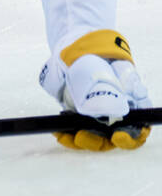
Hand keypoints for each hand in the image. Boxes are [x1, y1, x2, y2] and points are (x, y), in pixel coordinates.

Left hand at [39, 30, 150, 150]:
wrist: (85, 54)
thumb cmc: (108, 63)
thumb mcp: (120, 70)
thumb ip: (126, 83)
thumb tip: (127, 97)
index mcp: (131, 110)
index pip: (136, 133)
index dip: (130, 139)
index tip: (118, 136)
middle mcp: (115, 119)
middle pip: (110, 140)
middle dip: (97, 141)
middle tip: (83, 136)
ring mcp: (95, 120)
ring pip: (91, 138)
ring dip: (79, 140)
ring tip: (67, 136)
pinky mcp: (77, 118)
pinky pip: (73, 132)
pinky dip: (66, 134)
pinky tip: (58, 131)